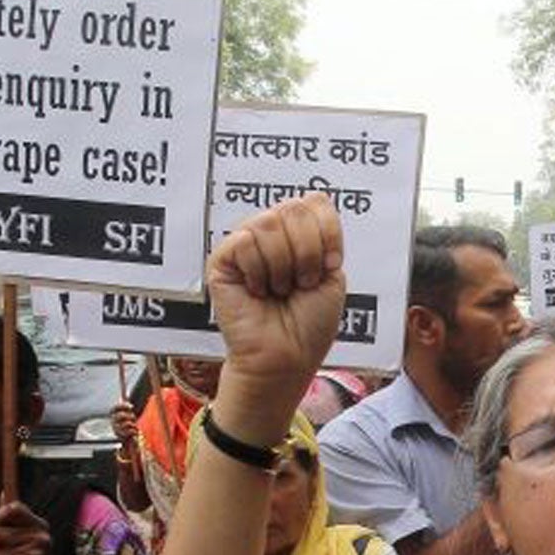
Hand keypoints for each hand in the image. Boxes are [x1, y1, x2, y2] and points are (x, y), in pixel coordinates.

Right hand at [110, 401, 139, 446]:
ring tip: (134, 427)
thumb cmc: (128, 425)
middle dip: (130, 416)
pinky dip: (134, 431)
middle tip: (134, 418)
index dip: (123, 406)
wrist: (128, 440)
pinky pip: (130, 430)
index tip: (132, 406)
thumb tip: (124, 388)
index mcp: (113, 415)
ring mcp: (116, 429)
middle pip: (121, 415)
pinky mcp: (120, 436)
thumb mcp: (127, 414)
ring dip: (133, 425)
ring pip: (127, 423)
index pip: (115, 408)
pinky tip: (134, 432)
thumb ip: (126, 405)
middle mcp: (112, 421)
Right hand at [205, 195, 345, 417]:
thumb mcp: (333, 274)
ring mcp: (245, 246)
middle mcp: (271, 235)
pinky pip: (244, 241)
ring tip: (278, 290)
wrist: (287, 356)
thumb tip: (310, 199)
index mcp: (298, 235)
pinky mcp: (221, 260)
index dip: (328, 234)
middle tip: (301, 283)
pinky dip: (259, 271)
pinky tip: (256, 292)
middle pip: (293, 207)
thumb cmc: (309, 324)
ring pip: (268, 222)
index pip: (315, 202)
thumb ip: (323, 233)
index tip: (329, 268)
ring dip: (284, 265)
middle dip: (307, 252)